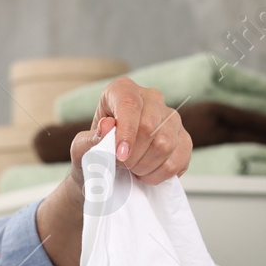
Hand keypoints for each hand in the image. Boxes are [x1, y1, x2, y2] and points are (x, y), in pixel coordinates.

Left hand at [67, 76, 192, 185]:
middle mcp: (151, 98)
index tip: (120, 156)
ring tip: (132, 169)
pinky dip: (159, 175)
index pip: (129, 104)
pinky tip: (146, 173)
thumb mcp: (81, 149)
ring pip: (165, 144)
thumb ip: (89, 139)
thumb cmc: (93, 155)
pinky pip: (178, 160)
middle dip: (132, 155)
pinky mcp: (183, 139)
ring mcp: (171, 118)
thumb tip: (107, 126)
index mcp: (122, 90)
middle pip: (149, 127)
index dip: (126, 132)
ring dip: (145, 166)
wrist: (106, 173)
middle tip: (120, 165)